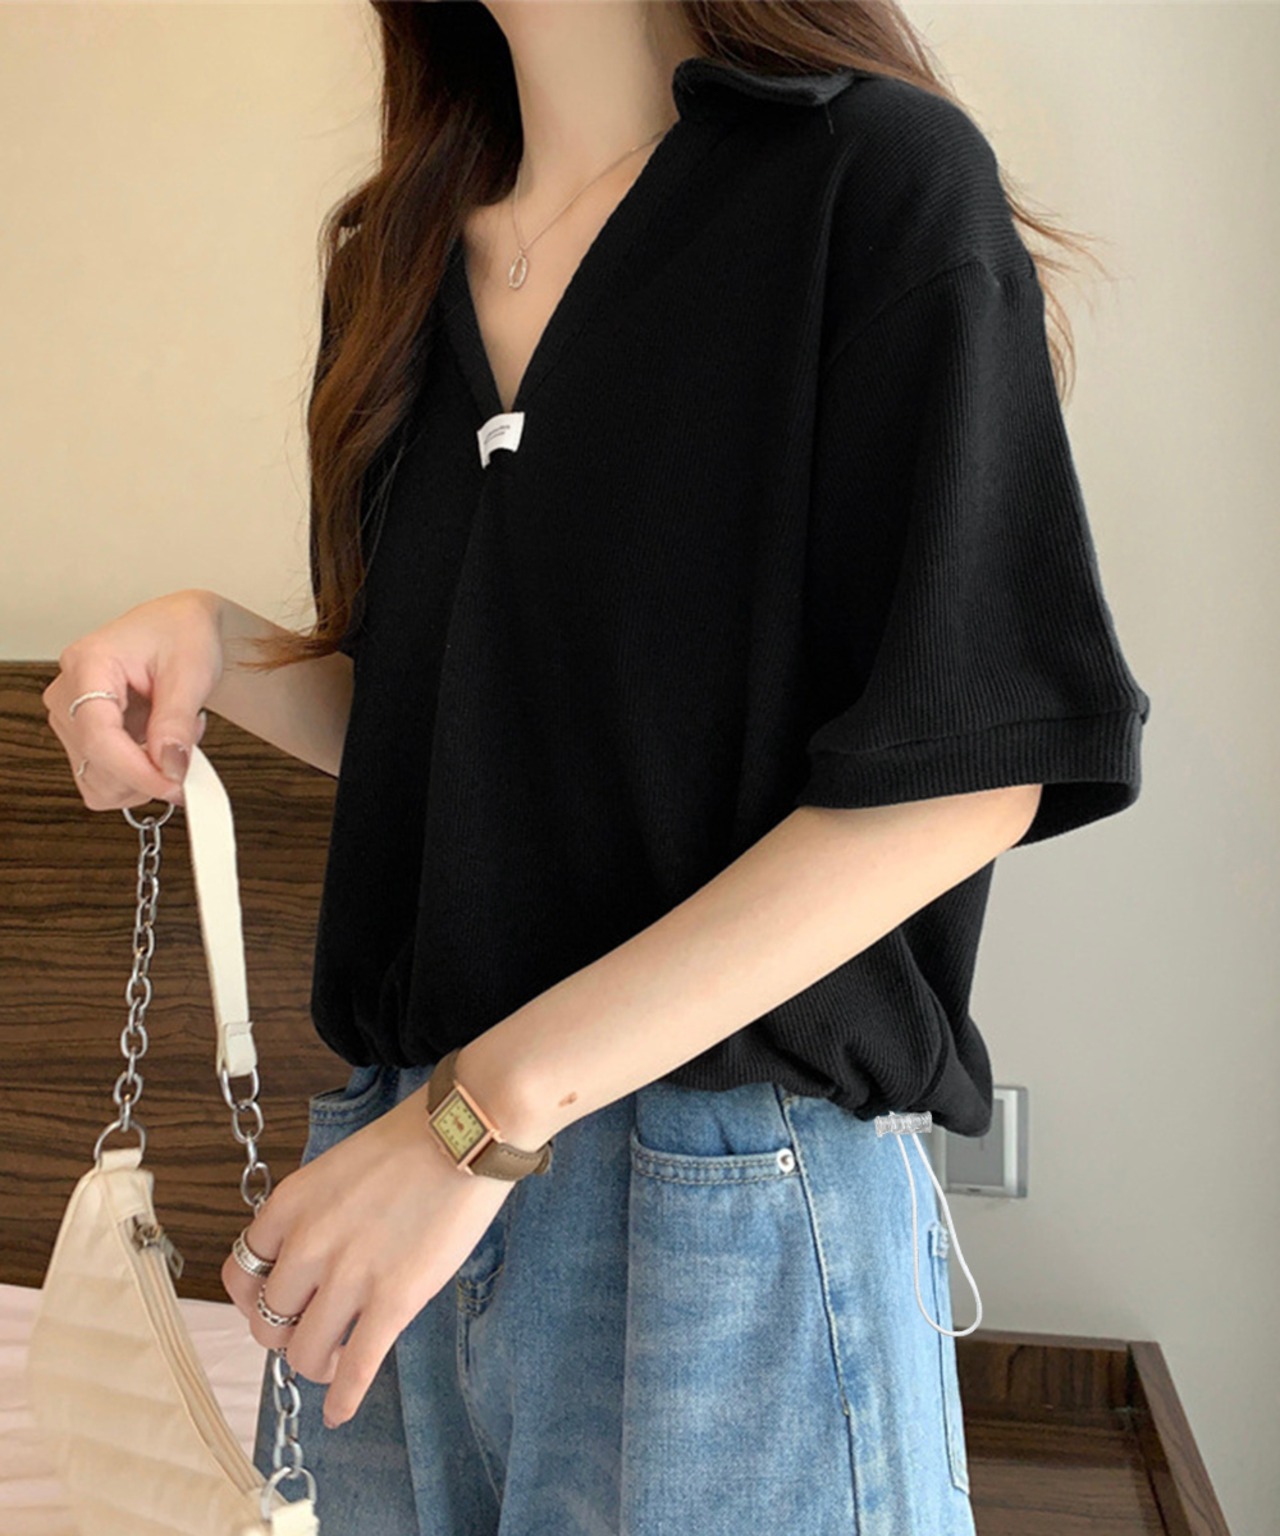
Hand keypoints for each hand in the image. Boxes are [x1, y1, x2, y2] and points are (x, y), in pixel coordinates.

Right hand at [42, 588, 223, 809]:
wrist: (179, 627)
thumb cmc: (181, 634)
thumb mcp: (190, 672)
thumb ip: (176, 722)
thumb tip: (169, 767)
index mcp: (87, 664)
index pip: (98, 736)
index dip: (136, 771)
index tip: (173, 786)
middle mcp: (68, 694)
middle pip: (95, 765)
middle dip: (149, 770)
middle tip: (186, 742)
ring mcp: (71, 719)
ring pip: (98, 782)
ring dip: (145, 774)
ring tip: (172, 736)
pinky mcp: (83, 737)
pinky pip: (105, 780)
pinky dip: (138, 776)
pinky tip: (156, 745)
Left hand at [221, 1084, 515, 1428]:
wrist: (465, 1131)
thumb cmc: (413, 1139)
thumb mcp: (338, 1167)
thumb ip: (314, 1213)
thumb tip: (310, 1256)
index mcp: (290, 1205)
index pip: (239, 1274)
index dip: (253, 1299)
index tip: (275, 1303)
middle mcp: (308, 1243)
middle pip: (269, 1321)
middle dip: (287, 1333)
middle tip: (313, 1329)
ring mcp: (350, 1275)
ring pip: (304, 1353)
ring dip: (316, 1364)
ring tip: (338, 1357)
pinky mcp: (395, 1299)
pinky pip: (358, 1366)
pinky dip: (345, 1398)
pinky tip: (341, 1411)